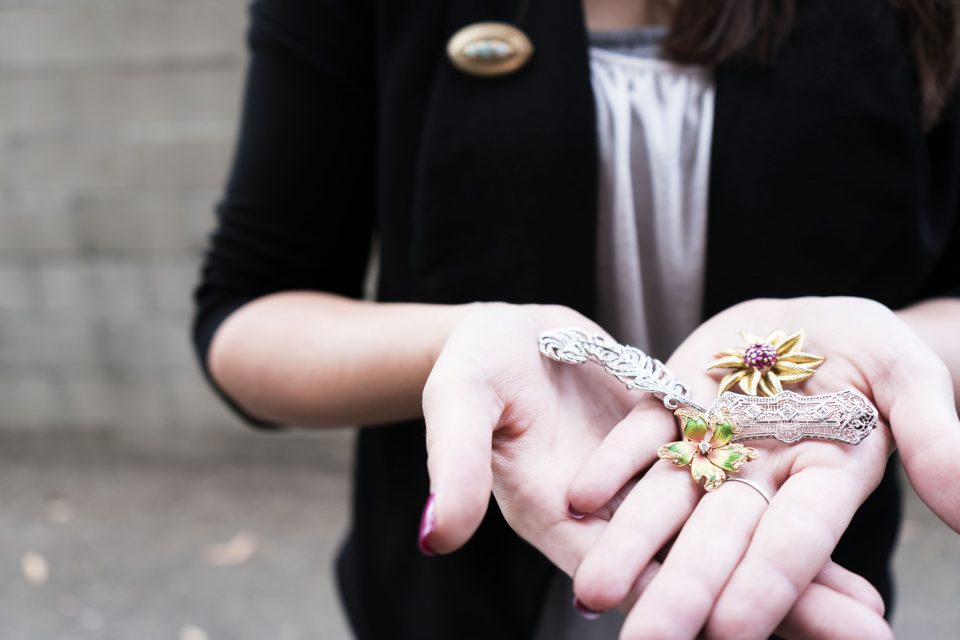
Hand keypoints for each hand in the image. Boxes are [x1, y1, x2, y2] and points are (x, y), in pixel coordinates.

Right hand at [421, 302, 892, 637]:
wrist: (502, 336)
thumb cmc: (471, 368)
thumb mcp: (460, 407)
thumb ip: (458, 467)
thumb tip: (436, 535)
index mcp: (562, 517)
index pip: (632, 576)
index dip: (687, 606)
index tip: (743, 637)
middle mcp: (612, 516)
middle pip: (696, 569)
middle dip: (771, 605)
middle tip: (855, 632)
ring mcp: (645, 485)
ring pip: (722, 534)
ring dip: (787, 568)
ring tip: (865, 606)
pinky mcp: (669, 448)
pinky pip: (726, 482)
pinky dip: (771, 505)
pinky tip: (824, 519)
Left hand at [569, 296, 959, 638]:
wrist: (809, 319)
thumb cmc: (869, 347)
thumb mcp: (907, 375)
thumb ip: (932, 434)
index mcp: (826, 478)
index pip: (797, 540)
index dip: (770, 583)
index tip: (733, 630)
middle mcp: (762, 477)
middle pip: (720, 540)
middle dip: (683, 592)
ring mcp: (711, 446)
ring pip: (667, 504)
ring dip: (629, 546)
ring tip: (592, 592)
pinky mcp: (671, 409)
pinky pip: (639, 440)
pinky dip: (611, 468)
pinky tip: (578, 499)